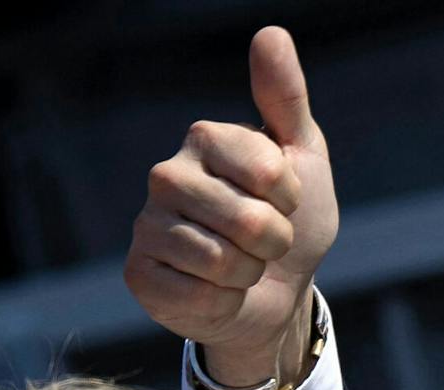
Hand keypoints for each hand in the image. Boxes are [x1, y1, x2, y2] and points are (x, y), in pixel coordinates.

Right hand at [125, 26, 336, 385]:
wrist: (277, 292)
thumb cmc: (292, 221)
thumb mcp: (303, 156)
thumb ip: (286, 99)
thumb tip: (271, 33)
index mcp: (204, 139)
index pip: (269, 171)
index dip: (291, 198)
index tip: (285, 200)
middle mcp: (165, 175)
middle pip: (248, 222)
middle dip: (274, 243)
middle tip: (265, 242)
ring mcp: (147, 227)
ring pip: (223, 262)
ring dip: (250, 274)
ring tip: (241, 265)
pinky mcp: (140, 275)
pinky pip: (199, 296)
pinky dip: (223, 302)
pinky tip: (214, 290)